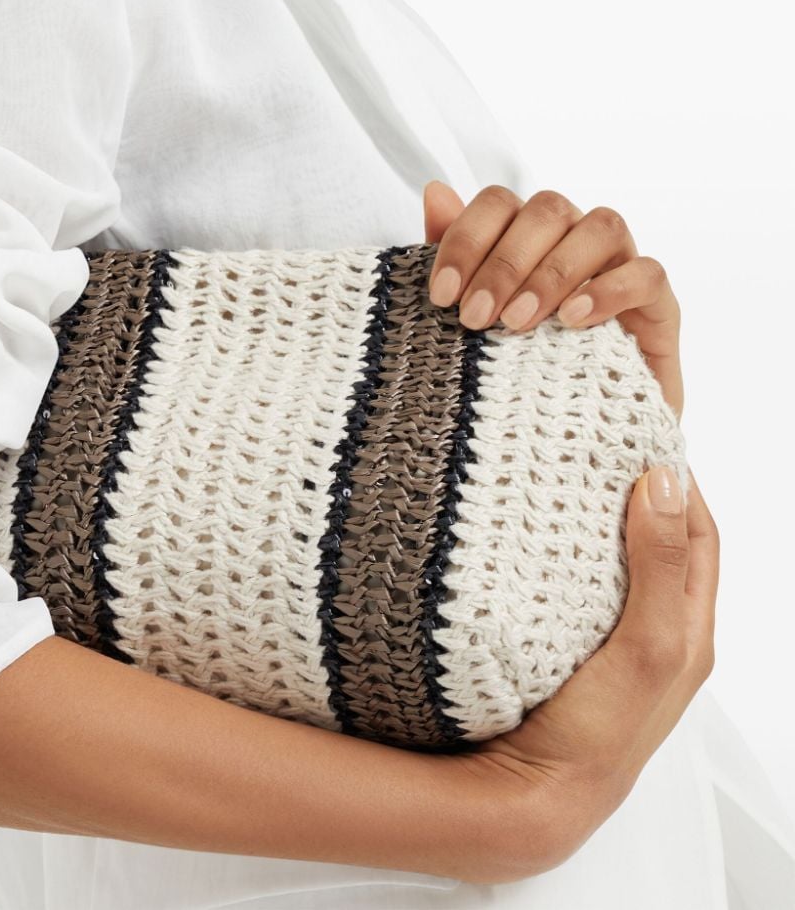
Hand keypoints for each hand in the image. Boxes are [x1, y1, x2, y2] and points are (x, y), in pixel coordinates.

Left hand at [423, 180, 683, 420]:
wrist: (574, 432)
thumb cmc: (517, 366)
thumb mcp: (473, 314)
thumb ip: (454, 254)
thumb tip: (435, 192)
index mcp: (528, 233)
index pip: (500, 202)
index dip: (467, 239)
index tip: (442, 294)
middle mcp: (575, 237)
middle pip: (548, 209)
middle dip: (504, 263)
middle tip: (474, 316)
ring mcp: (622, 265)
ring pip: (602, 226)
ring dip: (553, 272)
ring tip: (517, 322)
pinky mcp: (659, 304)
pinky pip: (647, 273)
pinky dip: (608, 290)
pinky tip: (572, 321)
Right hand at [439, 463, 717, 878]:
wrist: (530, 794)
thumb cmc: (598, 737)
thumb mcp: (649, 647)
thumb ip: (662, 568)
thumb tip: (665, 484)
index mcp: (689, 629)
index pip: (698, 531)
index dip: (680, 478)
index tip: (648, 435)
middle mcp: (656, 629)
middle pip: (659, 538)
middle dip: (639, 487)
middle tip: (605, 443)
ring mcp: (610, 635)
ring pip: (616, 556)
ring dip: (598, 515)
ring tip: (568, 473)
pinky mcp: (569, 640)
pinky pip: (578, 578)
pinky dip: (565, 545)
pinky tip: (537, 530)